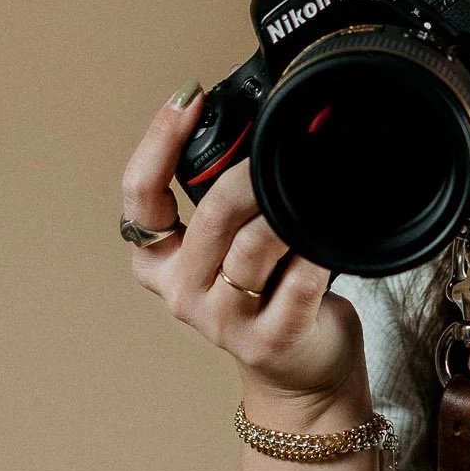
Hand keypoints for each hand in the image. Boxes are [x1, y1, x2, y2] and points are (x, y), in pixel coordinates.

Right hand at [122, 88, 368, 428]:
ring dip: (287, 213)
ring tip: (314, 191)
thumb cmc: (269, 293)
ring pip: (253, 247)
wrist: (301, 373)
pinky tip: (329, 240)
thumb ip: (225, 198)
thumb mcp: (230, 244)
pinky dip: (317, 254)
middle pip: (210, 217)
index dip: (158, 142)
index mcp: (160, 263)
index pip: (140, 197)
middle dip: (248, 174)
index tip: (188, 97)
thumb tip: (257, 120)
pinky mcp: (270, 340)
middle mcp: (181, 292)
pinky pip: (297, 282)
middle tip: (281, 147)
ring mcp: (223, 322)